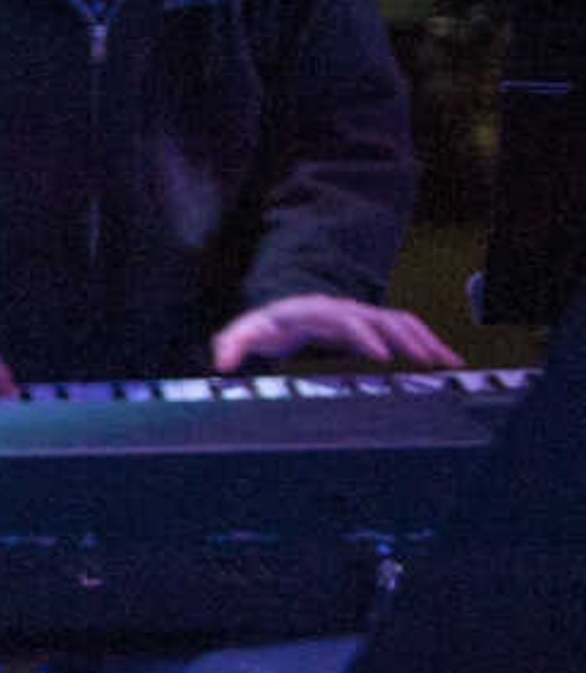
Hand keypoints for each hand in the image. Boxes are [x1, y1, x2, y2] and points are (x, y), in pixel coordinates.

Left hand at [212, 293, 463, 373]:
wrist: (281, 312)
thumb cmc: (264, 326)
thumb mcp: (244, 333)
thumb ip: (232, 345)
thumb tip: (222, 363)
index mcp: (316, 311)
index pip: (346, 320)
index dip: (364, 337)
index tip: (383, 356)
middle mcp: (345, 309)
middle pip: (383, 318)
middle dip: (408, 340)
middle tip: (429, 362)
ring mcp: (363, 314)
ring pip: (402, 322)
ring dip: (427, 341)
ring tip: (450, 363)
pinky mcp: (375, 325)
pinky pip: (407, 330)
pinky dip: (428, 343)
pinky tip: (447, 362)